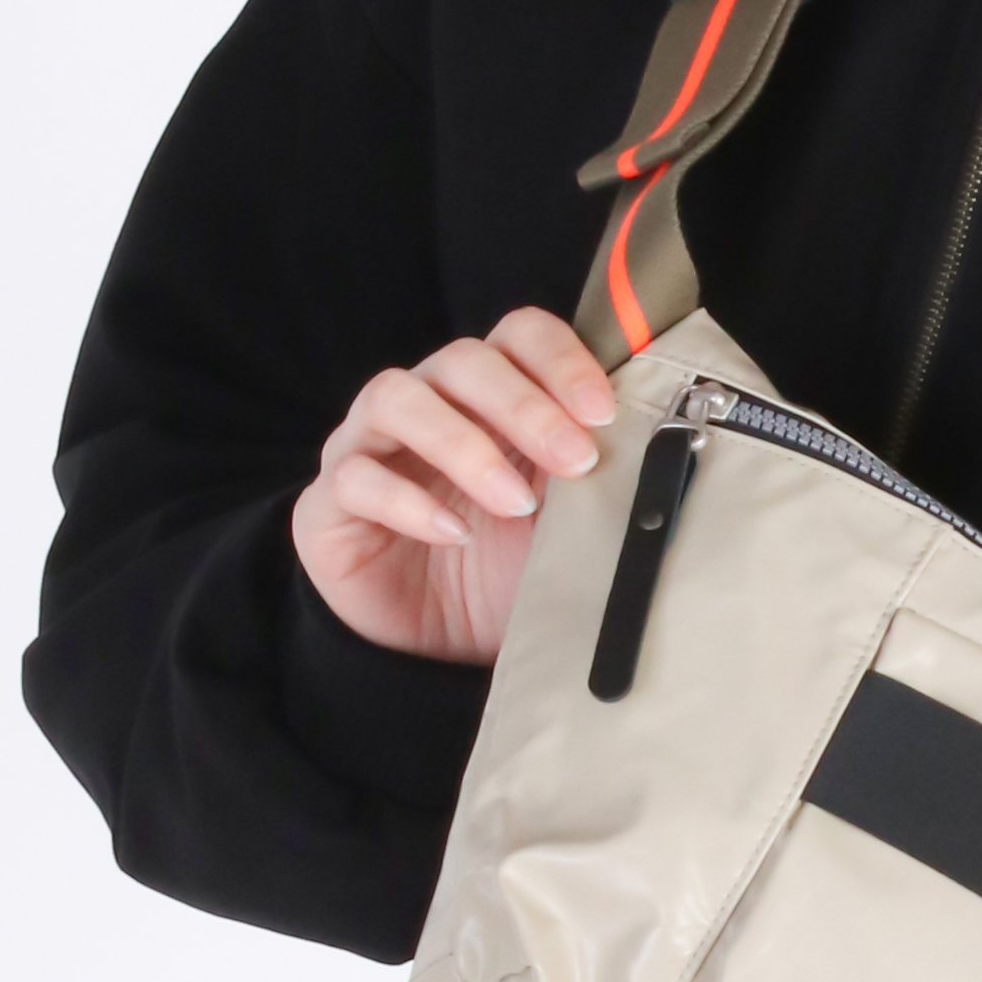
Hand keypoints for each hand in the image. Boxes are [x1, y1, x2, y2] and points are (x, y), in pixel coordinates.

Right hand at [289, 305, 618, 663]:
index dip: (560, 359)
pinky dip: (408, 501)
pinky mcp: (329, 502)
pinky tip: (454, 533)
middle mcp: (424, 401)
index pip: (517, 334)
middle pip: (462, 360)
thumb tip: (652, 454)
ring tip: (514, 503)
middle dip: (524, 407)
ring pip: (396, 398)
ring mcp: (368, 445)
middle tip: (575, 461)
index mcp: (487, 393)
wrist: (440, 647)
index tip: (604, 413)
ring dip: (464, 444)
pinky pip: (354, 477)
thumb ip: (592, 476)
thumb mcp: (561, 522)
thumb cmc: (505, 568)